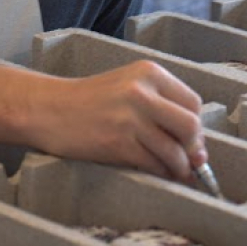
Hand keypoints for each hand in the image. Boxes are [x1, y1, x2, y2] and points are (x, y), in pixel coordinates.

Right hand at [35, 59, 204, 181]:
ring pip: (175, 151)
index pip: (193, 103)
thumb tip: (199, 149)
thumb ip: (161, 106)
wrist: (48, 109)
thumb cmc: (89, 101)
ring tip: (173, 172)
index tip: (192, 142)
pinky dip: (160, 173)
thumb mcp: (128, 87)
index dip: (197, 128)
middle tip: (189, 161)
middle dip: (194, 149)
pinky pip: (153, 164)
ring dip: (179, 168)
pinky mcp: (117, 143)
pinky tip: (156, 172)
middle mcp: (141, 91)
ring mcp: (129, 118)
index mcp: (148, 72)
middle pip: (190, 126)